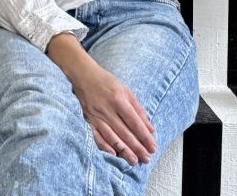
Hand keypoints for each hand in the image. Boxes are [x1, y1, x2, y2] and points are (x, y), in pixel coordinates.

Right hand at [47, 33, 156, 165]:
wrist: (84, 76)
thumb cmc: (107, 82)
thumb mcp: (126, 90)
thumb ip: (138, 109)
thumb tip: (150, 128)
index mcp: (119, 99)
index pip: (134, 122)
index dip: (144, 136)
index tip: (153, 147)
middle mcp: (107, 109)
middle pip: (124, 132)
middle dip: (137, 147)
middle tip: (146, 159)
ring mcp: (97, 116)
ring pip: (112, 137)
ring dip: (124, 151)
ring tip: (134, 161)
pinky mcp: (89, 120)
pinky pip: (97, 136)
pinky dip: (105, 147)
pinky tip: (113, 155)